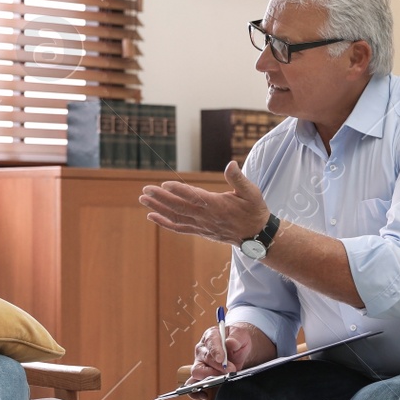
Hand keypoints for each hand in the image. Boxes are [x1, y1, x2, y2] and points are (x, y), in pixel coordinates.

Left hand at [141, 162, 269, 245]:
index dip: (178, 190)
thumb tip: (230, 164)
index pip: (193, 196)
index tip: (164, 183)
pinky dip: (164, 222)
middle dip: (161, 198)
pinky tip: (152, 216)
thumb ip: (238, 179)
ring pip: (176, 217)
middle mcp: (206, 217)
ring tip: (143, 200)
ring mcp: (201, 226)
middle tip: (145, 190)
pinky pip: (179, 228)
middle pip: (179, 207)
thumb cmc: (253, 210)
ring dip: (158, 208)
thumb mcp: (251, 192)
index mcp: (217, 205)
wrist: (256, 236)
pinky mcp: (200, 231)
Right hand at [187, 321, 258, 393]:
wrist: (239, 350)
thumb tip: (231, 343)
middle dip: (217, 367)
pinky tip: (205, 395)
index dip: (215, 351)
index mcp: (211, 336)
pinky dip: (196, 391)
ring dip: (209, 377)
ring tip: (222, 380)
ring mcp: (200, 363)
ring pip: (197, 372)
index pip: (211, 342)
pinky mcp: (200, 376)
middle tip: (231, 370)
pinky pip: (192, 385)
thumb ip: (237, 337)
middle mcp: (202, 350)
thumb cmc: (238, 341)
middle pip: (205, 359)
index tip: (222, 359)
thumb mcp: (242, 335)